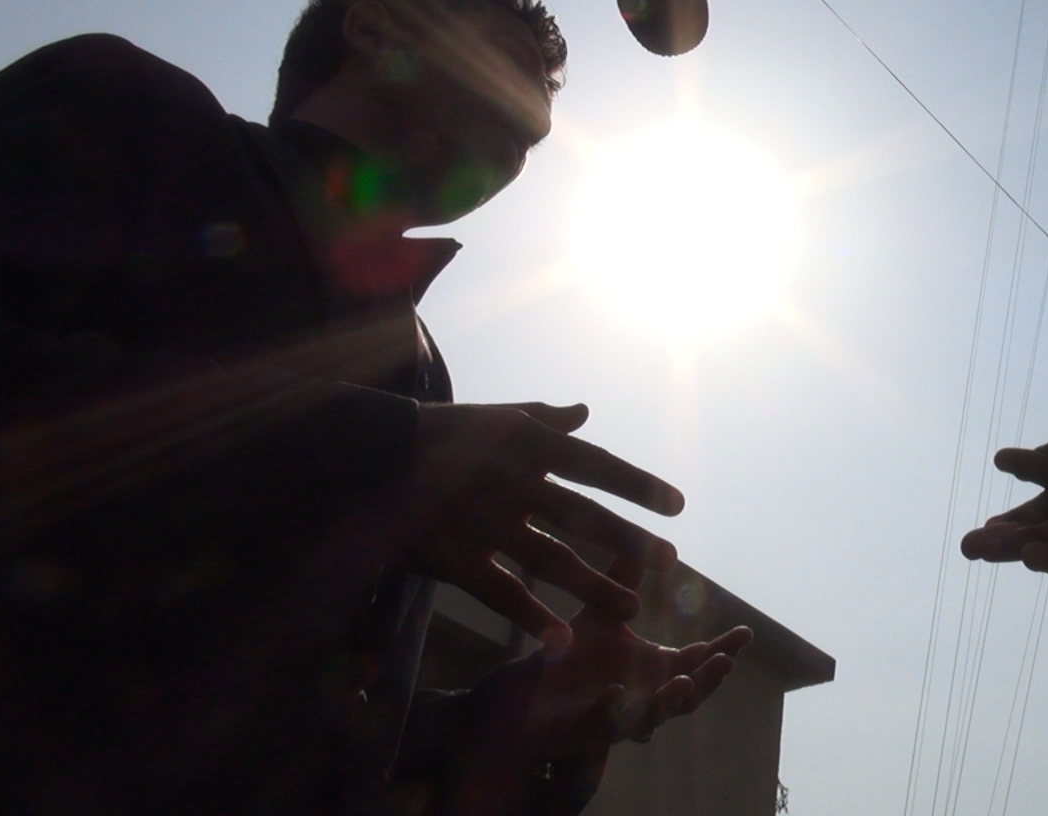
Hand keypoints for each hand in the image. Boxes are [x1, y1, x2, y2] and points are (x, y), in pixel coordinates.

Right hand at [409, 401, 682, 636]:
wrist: (370, 456)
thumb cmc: (443, 434)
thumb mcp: (495, 416)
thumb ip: (544, 417)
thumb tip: (585, 411)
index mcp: (527, 443)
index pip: (595, 465)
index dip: (638, 485)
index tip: (677, 505)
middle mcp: (511, 482)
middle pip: (582, 516)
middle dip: (627, 541)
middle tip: (670, 562)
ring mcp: (483, 522)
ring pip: (549, 559)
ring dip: (593, 586)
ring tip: (631, 608)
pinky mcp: (455, 557)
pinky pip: (500, 592)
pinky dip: (530, 616)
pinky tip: (562, 637)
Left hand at [447, 556, 752, 815]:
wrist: (526, 692)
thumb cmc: (571, 656)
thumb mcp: (601, 612)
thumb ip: (622, 579)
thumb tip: (647, 539)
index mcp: (656, 670)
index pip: (698, 660)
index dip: (722, 649)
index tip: (745, 632)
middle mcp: (646, 696)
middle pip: (689, 695)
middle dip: (709, 680)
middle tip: (727, 661)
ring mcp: (620, 717)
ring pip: (654, 717)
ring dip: (671, 702)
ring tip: (685, 683)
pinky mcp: (587, 730)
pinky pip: (603, 725)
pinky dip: (612, 710)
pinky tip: (614, 691)